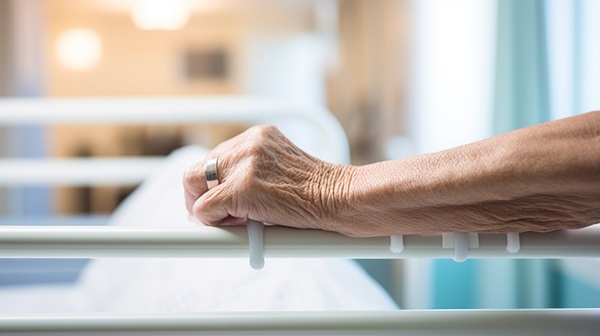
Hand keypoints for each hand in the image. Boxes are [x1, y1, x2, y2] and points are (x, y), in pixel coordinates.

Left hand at [183, 125, 355, 232]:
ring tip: (233, 221)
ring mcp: (244, 163)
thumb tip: (216, 201)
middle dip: (199, 195)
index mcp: (258, 136)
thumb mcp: (280, 172)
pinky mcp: (242, 187)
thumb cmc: (316, 193)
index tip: (216, 199)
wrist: (339, 198)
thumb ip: (251, 175)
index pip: (216, 157)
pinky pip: (205, 208)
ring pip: (195, 184)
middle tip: (212, 216)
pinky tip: (237, 226)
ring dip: (206, 208)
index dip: (213, 183)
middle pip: (199, 167)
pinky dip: (212, 221)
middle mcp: (248, 143)